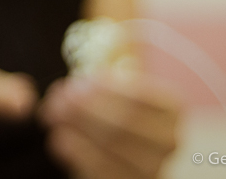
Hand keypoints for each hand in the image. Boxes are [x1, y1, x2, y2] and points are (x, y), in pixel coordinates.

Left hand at [38, 73, 180, 178]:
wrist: (118, 142)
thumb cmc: (113, 102)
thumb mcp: (116, 81)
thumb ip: (106, 68)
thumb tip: (85, 58)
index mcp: (172, 107)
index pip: (140, 97)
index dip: (107, 89)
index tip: (80, 81)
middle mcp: (170, 140)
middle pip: (125, 123)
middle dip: (86, 108)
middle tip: (59, 96)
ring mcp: (153, 168)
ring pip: (112, 147)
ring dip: (77, 127)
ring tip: (52, 112)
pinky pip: (102, 171)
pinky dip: (77, 152)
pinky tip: (59, 137)